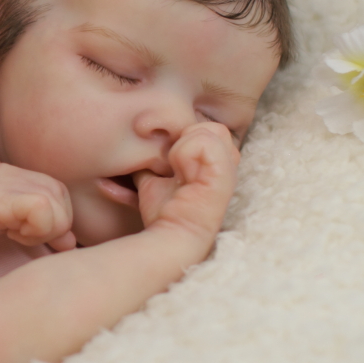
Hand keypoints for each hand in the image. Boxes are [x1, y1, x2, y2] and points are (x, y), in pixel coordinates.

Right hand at [0, 154, 75, 249]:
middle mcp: (55, 189)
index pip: (66, 228)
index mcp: (57, 192)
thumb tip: (71, 245)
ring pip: (58, 229)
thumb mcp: (24, 220)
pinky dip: (27, 232)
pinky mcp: (35, 199)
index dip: (43, 233)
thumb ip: (50, 230)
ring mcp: (47, 192)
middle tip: (14, 225)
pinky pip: (46, 225)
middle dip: (39, 235)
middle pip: (64, 229)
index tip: (19, 224)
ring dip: (32, 234)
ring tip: (10, 222)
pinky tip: (9, 223)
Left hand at [135, 122, 238, 253]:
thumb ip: (152, 163)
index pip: (207, 129)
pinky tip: (181, 175)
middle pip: (213, 127)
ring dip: (184, 146)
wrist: (168, 236)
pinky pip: (205, 142)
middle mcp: (227, 164)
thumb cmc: (163, 212)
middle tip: (172, 164)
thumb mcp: (153, 179)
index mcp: (214, 163)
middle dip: (186, 138)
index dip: (184, 137)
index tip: (167, 161)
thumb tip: (134, 150)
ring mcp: (229, 169)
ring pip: (213, 130)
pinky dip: (184, 153)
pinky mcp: (225, 175)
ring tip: (176, 170)